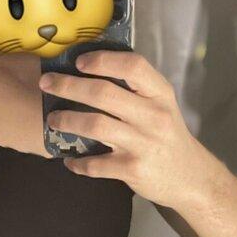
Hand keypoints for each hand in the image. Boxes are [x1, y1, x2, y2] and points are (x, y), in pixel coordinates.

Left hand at [39, 50, 210, 208]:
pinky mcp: (133, 170)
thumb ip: (136, 86)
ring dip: (67, 121)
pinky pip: (96, 164)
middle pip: (104, 94)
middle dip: (69, 86)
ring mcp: (143, 144)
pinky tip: (69, 160)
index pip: (133, 66)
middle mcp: (153, 116)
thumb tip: (90, 64)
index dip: (102, 60)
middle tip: (46, 84)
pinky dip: (78, 163)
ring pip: (95, 126)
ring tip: (53, 120)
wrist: (189, 177)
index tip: (78, 61)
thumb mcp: (162, 103)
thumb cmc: (167, 134)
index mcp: (160, 94)